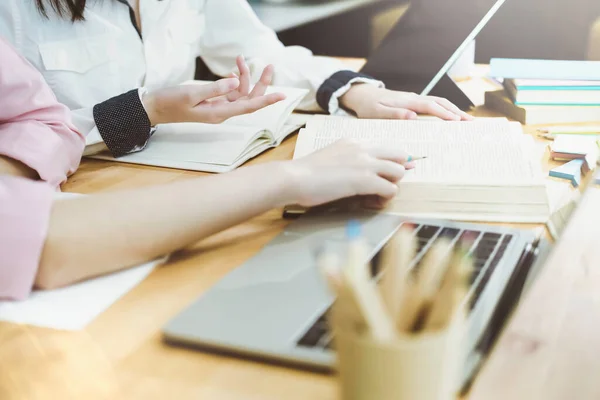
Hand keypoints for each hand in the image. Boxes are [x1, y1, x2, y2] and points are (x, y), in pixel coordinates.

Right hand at [142, 60, 284, 125]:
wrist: (155, 108)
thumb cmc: (171, 102)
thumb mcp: (192, 94)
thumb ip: (215, 88)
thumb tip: (236, 82)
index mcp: (220, 113)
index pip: (249, 106)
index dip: (267, 100)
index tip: (282, 95)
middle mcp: (223, 111)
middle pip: (249, 98)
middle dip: (261, 83)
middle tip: (269, 66)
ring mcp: (218, 106)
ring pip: (240, 91)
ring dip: (244, 75)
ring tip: (239, 58)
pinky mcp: (213, 100)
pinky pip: (230, 90)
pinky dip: (234, 79)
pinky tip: (232, 70)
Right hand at [281, 139, 415, 207]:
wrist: (295, 177)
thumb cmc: (306, 172)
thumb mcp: (331, 156)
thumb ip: (347, 159)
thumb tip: (358, 171)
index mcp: (354, 142)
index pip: (386, 147)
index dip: (393, 160)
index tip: (391, 171)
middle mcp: (363, 149)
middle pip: (399, 156)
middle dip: (396, 171)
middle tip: (385, 184)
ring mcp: (365, 163)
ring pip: (399, 172)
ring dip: (392, 185)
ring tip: (378, 196)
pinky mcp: (365, 181)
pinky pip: (390, 189)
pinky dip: (385, 198)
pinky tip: (374, 202)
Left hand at [339, 84, 472, 120]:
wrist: (362, 94)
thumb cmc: (367, 106)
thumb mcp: (376, 113)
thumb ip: (394, 115)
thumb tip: (412, 116)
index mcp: (407, 102)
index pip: (430, 107)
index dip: (444, 114)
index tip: (457, 121)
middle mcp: (413, 98)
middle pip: (440, 102)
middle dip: (456, 112)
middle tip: (471, 122)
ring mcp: (414, 99)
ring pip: (438, 102)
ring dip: (453, 110)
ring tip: (467, 120)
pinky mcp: (413, 102)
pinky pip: (433, 105)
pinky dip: (445, 109)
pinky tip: (451, 117)